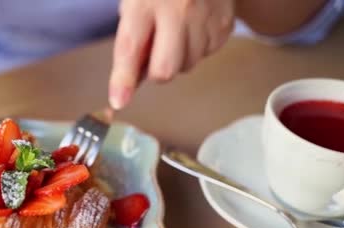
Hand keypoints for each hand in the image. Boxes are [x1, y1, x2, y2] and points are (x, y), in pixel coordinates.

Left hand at [109, 0, 234, 108]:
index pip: (131, 48)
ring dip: (178, 58)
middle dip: (156, 71)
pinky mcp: (225, 23)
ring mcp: (205, 16)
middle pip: (165, 69)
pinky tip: (193, 28)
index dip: (123, 79)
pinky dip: (198, 48)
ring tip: (176, 32)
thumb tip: (127, 83)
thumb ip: (130, 39)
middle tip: (155, 52)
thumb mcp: (136, 3)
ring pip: (188, 66)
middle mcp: (178, 9)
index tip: (118, 101)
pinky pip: (207, 54)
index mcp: (145, 2)